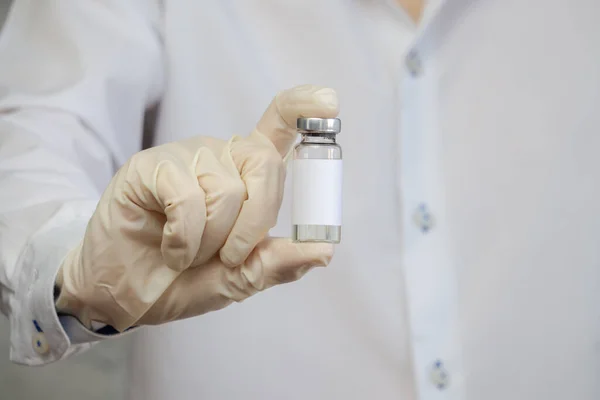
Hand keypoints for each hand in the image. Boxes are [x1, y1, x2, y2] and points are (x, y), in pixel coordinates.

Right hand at [54, 85, 338, 330]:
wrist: (127, 291)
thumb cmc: (185, 279)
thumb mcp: (240, 279)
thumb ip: (278, 262)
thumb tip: (324, 250)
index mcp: (248, 174)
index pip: (279, 125)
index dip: (304, 107)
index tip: (330, 101)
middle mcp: (221, 156)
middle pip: (265, 162)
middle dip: (255, 222)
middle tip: (231, 256)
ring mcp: (186, 157)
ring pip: (227, 190)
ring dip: (212, 241)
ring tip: (189, 252)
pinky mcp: (150, 167)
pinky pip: (188, 198)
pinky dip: (184, 239)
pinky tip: (170, 247)